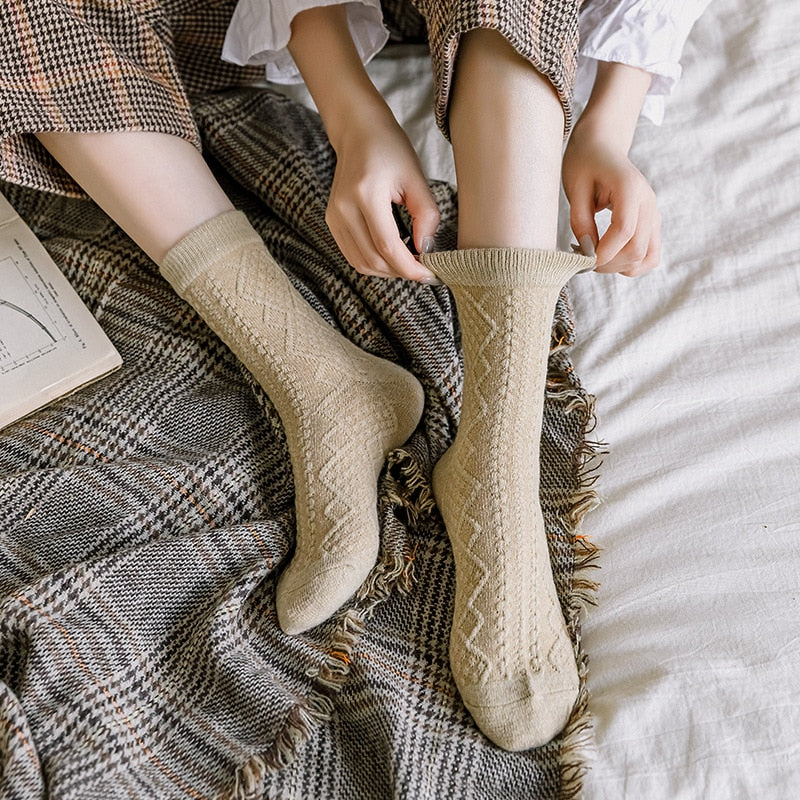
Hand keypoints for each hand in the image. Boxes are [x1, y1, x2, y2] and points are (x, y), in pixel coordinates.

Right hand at [326, 105, 440, 281]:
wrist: (358, 131)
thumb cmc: (390, 149)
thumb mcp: (416, 177)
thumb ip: (426, 215)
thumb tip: (427, 250)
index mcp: (366, 194)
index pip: (388, 246)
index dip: (410, 267)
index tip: (430, 274)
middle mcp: (344, 208)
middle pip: (373, 260)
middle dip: (401, 272)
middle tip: (424, 269)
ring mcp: (334, 216)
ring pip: (361, 263)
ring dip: (388, 271)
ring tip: (409, 263)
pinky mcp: (332, 221)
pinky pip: (353, 256)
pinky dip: (374, 263)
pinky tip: (392, 257)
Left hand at [562, 126, 660, 275]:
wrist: (602, 147)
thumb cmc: (585, 163)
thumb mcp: (575, 187)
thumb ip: (580, 220)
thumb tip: (587, 251)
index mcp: (630, 188)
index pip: (624, 230)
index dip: (603, 252)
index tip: (581, 258)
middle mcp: (648, 202)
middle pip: (637, 248)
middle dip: (608, 263)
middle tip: (583, 259)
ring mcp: (654, 214)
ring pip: (647, 257)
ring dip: (619, 267)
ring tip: (596, 257)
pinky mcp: (652, 224)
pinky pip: (651, 255)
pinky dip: (632, 265)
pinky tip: (611, 258)